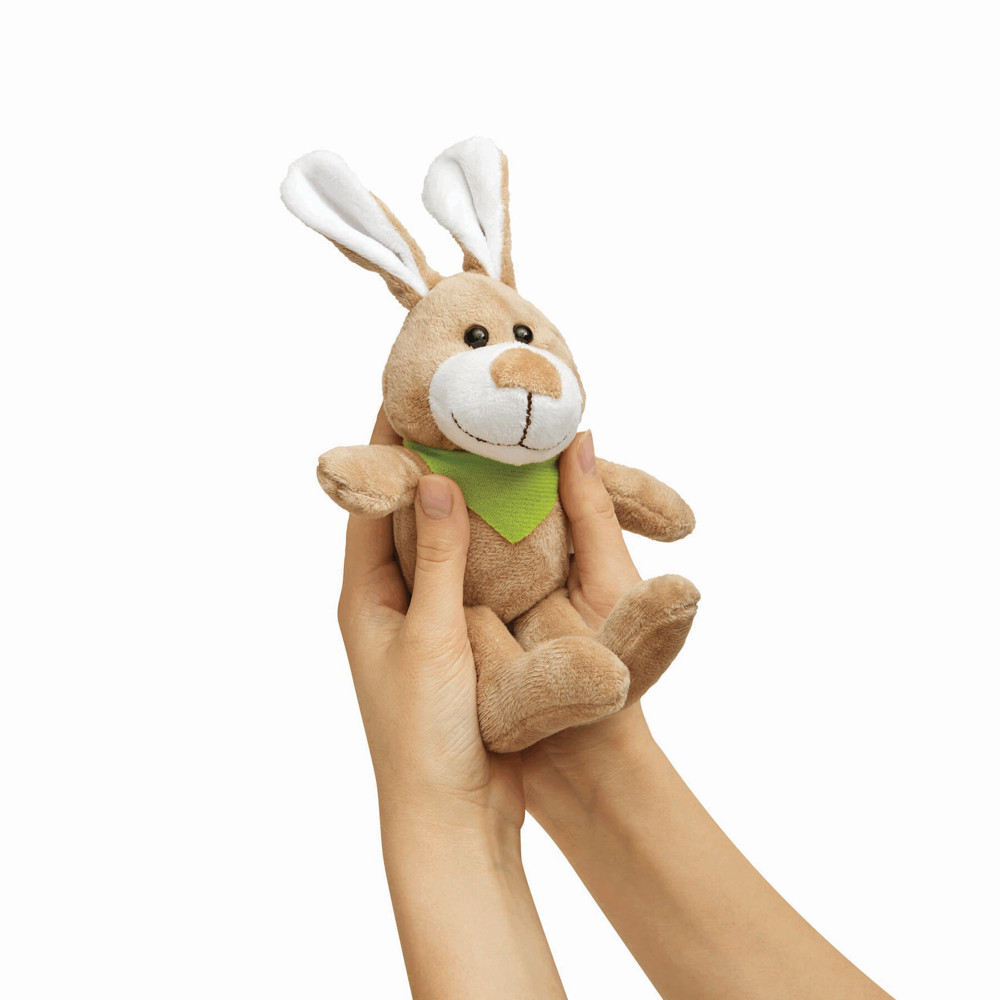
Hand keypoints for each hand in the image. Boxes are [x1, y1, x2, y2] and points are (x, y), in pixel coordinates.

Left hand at [338, 411, 655, 832]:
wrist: (452, 814)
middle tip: (460, 419)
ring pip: (442, 548)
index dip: (385, 452)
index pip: (371, 506)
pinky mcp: (459, 643)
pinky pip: (470, 579)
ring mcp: (425, 624)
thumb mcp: (430, 637)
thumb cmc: (425, 732)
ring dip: (462, 508)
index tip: (404, 398)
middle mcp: (389, 605)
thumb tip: (433, 481)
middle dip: (428, 471)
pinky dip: (488, 548)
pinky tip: (518, 526)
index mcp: (364, 599)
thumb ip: (437, 560)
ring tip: (493, 457)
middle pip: (406, 520)